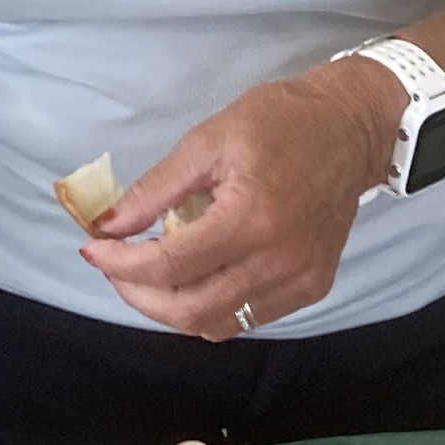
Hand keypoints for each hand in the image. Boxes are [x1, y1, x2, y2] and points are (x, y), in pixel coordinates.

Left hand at [76, 64, 398, 337]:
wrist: (350, 128)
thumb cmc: (277, 121)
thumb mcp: (207, 140)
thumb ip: (155, 189)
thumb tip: (108, 225)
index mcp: (250, 218)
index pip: (169, 265)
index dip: (121, 264)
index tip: (94, 249)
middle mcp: (278, 261)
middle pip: (189, 310)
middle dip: (139, 295)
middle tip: (116, 266)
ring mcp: (300, 281)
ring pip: (216, 323)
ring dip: (172, 307)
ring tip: (149, 273)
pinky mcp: (312, 287)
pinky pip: (247, 318)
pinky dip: (210, 306)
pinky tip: (195, 275)